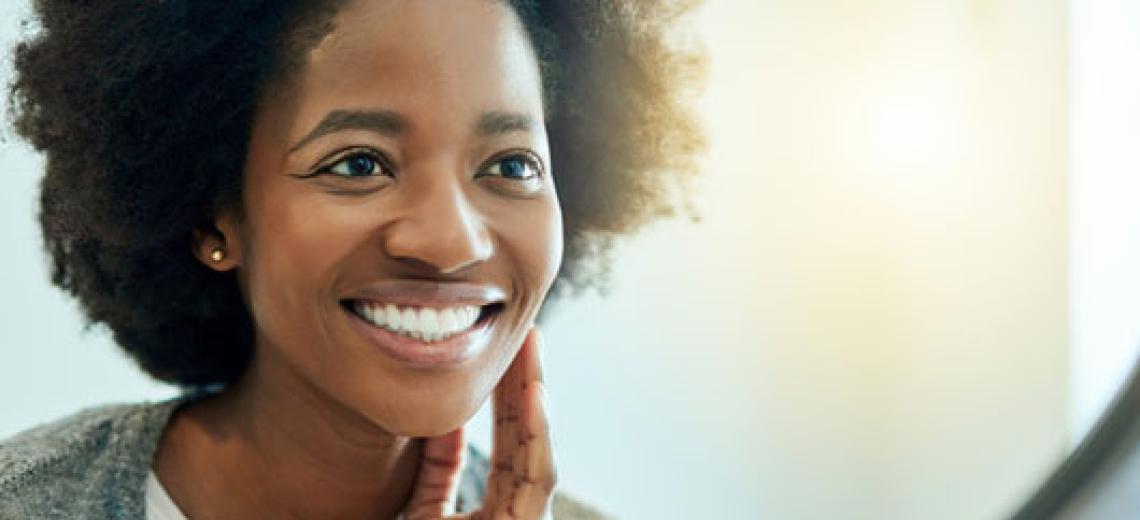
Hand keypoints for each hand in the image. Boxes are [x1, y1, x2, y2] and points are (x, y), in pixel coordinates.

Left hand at [403, 327, 555, 519]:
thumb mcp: (423, 510)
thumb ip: (438, 470)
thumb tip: (448, 419)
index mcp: (497, 505)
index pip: (507, 441)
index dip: (506, 396)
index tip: (501, 352)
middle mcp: (516, 508)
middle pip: (524, 434)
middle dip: (523, 380)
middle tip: (522, 331)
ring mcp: (526, 517)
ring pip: (536, 444)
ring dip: (533, 389)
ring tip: (530, 344)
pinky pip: (539, 475)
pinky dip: (537, 431)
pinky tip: (531, 392)